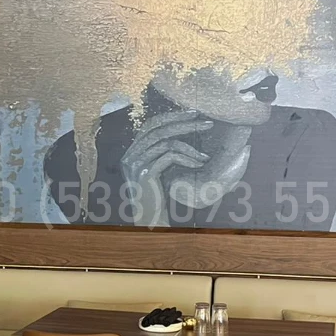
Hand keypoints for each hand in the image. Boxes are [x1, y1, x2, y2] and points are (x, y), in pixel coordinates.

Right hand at [120, 110, 212, 225]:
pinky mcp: (144, 174)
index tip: (194, 114)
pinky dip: (187, 158)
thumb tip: (182, 130)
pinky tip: (199, 164)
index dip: (173, 116)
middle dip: (184, 123)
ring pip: (165, 142)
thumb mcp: (159, 169)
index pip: (152, 125)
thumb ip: (163, 152)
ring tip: (205, 155)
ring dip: (190, 146)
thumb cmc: (159, 197)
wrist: (150, 221)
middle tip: (206, 123)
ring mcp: (135, 164)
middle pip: (158, 129)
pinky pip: (168, 157)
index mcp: (132, 151)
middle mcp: (130, 155)